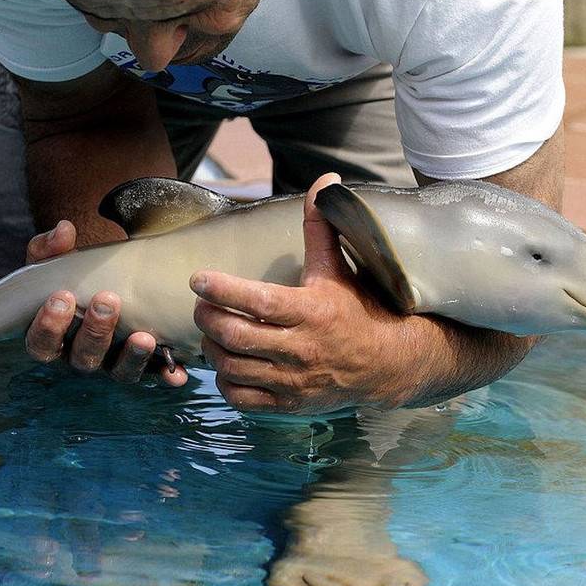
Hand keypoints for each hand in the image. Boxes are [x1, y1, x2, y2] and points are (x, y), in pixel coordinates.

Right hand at [23, 220, 188, 386]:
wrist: (106, 282)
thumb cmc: (74, 277)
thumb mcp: (56, 262)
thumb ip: (51, 247)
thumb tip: (64, 230)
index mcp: (53, 336)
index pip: (41, 342)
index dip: (49, 325)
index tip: (62, 296)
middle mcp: (80, 355)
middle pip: (82, 357)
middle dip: (95, 331)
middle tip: (108, 300)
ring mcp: (111, 363)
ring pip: (117, 372)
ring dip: (131, 357)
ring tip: (144, 337)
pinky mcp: (141, 364)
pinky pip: (152, 376)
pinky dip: (165, 375)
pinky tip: (176, 373)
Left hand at [191, 173, 442, 413]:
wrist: (387, 363)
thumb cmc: (357, 308)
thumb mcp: (338, 267)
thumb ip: (322, 226)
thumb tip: (326, 180)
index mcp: (311, 311)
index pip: (257, 301)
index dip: (222, 289)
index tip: (198, 278)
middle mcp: (301, 349)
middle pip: (235, 336)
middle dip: (207, 318)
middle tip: (201, 304)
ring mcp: (294, 381)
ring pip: (233, 368)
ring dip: (212, 348)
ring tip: (211, 331)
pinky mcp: (289, 405)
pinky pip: (242, 399)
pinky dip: (225, 381)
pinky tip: (227, 363)